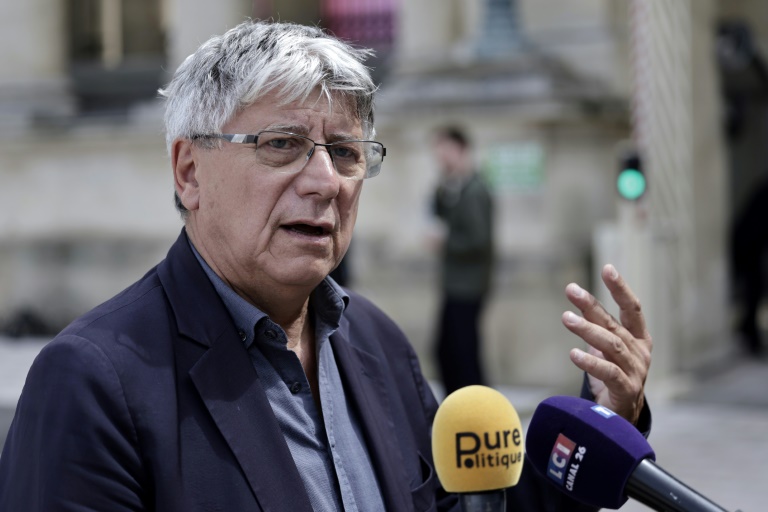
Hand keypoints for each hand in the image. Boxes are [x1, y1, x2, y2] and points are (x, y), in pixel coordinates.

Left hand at [561, 264, 652, 424]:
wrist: (622, 417)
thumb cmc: (613, 377)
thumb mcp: (605, 349)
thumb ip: (597, 327)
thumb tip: (578, 301)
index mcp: (639, 338)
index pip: (632, 308)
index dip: (621, 288)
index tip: (608, 268)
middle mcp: (640, 352)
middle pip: (614, 324)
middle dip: (592, 305)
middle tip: (572, 290)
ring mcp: (636, 372)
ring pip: (611, 345)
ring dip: (587, 330)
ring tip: (566, 318)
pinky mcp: (626, 390)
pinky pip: (608, 372)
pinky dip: (590, 362)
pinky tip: (573, 354)